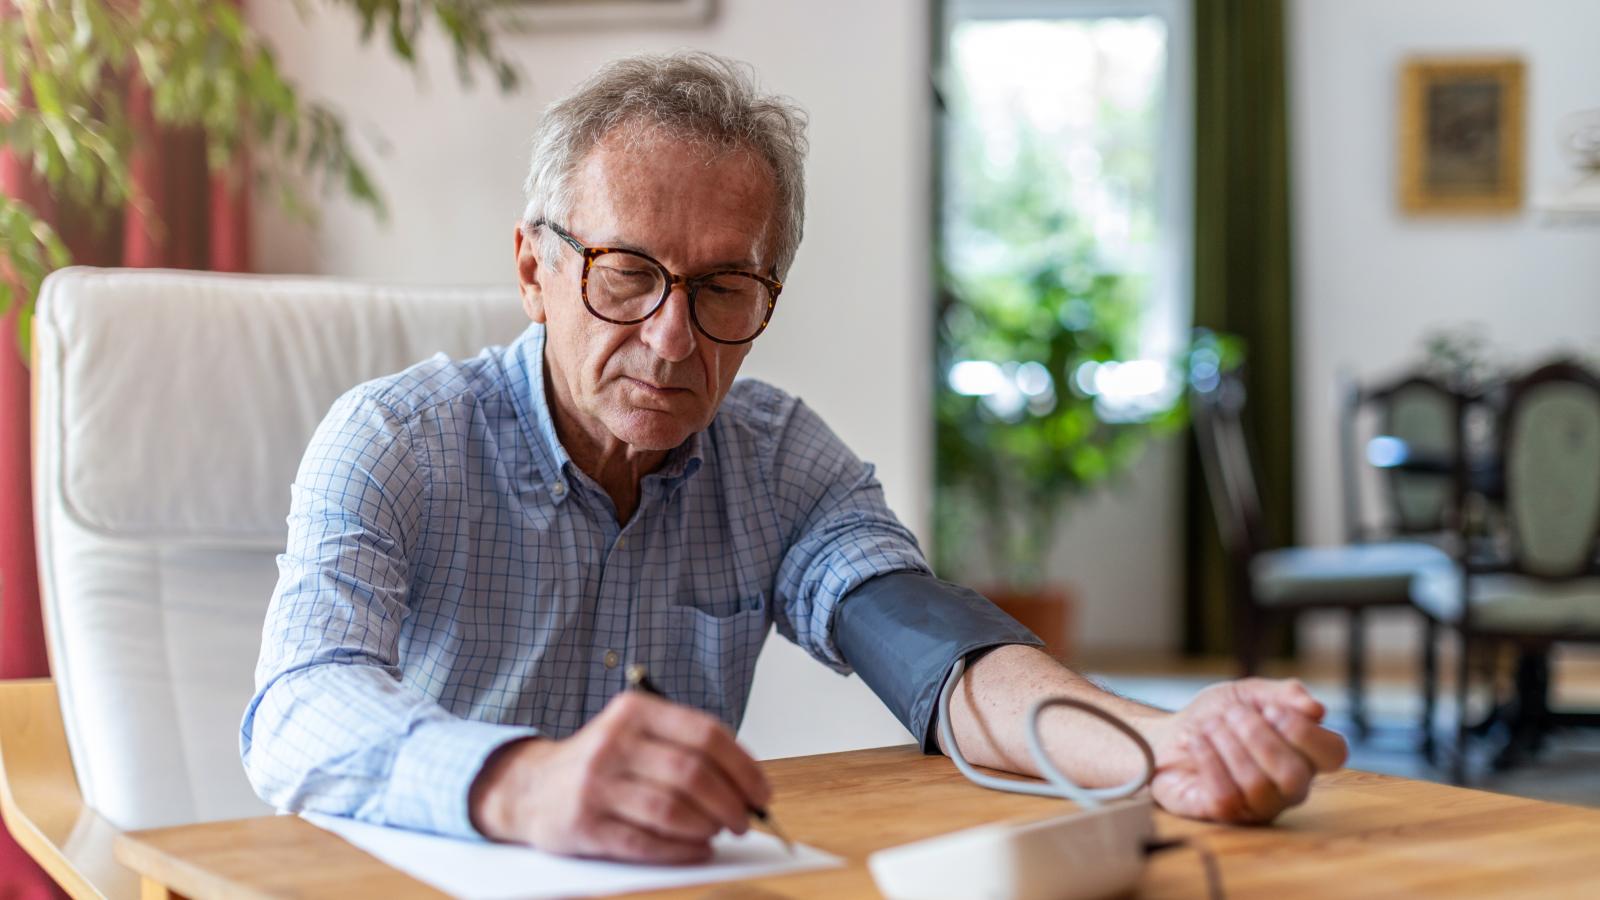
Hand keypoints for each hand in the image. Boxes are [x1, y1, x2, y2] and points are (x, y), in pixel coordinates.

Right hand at [468, 692, 770, 861]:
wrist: (530, 787)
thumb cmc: (602, 764)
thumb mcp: (637, 735)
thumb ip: (685, 747)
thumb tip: (747, 783)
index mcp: (636, 712)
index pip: (706, 734)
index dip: (743, 767)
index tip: (762, 792)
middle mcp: (614, 742)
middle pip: (692, 774)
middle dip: (731, 802)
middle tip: (745, 819)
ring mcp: (596, 783)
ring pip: (672, 809)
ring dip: (708, 827)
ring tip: (719, 832)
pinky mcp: (584, 823)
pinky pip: (645, 841)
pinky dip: (681, 850)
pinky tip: (697, 849)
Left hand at [1149, 678, 1347, 823]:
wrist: (1168, 734)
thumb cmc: (1216, 716)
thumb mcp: (1249, 693)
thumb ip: (1283, 694)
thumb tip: (1316, 709)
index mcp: (1304, 754)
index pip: (1333, 754)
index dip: (1304, 731)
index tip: (1271, 710)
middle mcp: (1288, 786)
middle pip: (1294, 775)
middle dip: (1258, 736)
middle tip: (1232, 714)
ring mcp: (1258, 805)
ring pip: (1257, 785)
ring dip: (1228, 745)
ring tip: (1210, 727)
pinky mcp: (1224, 816)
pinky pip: (1226, 797)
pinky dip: (1208, 760)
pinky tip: (1196, 742)